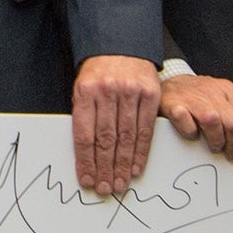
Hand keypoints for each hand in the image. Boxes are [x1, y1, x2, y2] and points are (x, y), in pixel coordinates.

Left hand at [71, 55, 160, 194]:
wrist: (121, 44)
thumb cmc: (98, 72)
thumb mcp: (82, 88)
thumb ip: (85, 116)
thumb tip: (85, 155)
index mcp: (86, 92)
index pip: (84, 134)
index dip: (86, 161)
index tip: (87, 179)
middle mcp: (108, 92)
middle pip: (106, 139)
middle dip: (105, 168)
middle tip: (105, 188)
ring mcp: (130, 92)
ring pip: (126, 137)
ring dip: (123, 165)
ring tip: (120, 183)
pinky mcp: (150, 94)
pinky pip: (145, 129)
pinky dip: (141, 151)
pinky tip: (136, 167)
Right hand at [159, 74, 232, 160]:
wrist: (168, 84)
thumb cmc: (196, 97)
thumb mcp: (220, 99)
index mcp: (228, 90)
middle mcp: (212, 91)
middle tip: (231, 154)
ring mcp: (192, 96)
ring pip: (213, 121)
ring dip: (216, 140)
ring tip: (215, 147)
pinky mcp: (173, 103)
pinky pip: (185, 121)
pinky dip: (190, 132)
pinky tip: (192, 135)